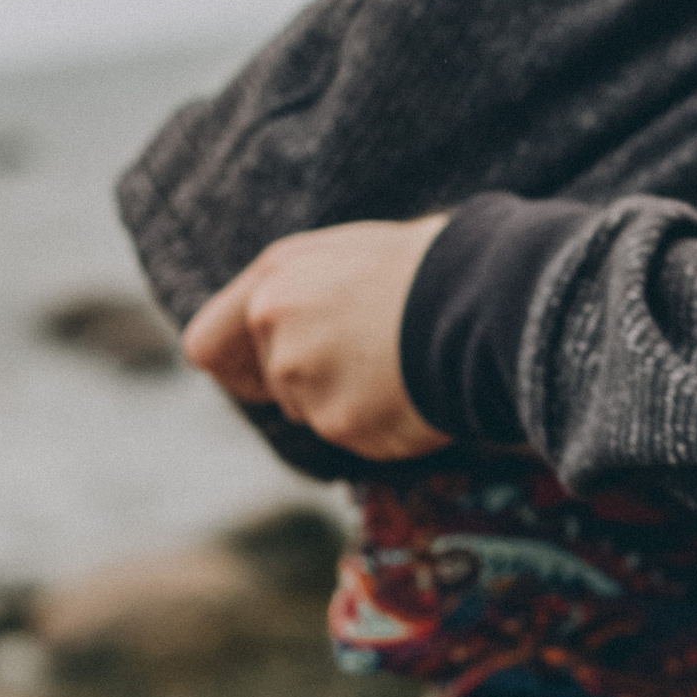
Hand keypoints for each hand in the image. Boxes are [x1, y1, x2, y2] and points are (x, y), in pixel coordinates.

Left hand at [182, 217, 450, 458]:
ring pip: (316, 413)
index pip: (208, 346)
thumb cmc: (433, 266)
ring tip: (405, 363)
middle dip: (317, 382)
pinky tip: (417, 387)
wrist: (488, 294)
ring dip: (355, 402)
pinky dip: (386, 425)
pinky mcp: (339, 421)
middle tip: (377, 354)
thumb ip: (301, 294)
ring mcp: (303, 376)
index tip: (266, 373)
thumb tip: (276, 328)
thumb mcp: (349, 259)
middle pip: (275, 386)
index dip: (237, 366)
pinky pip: (357, 437)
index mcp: (273, 279)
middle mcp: (274, 325)